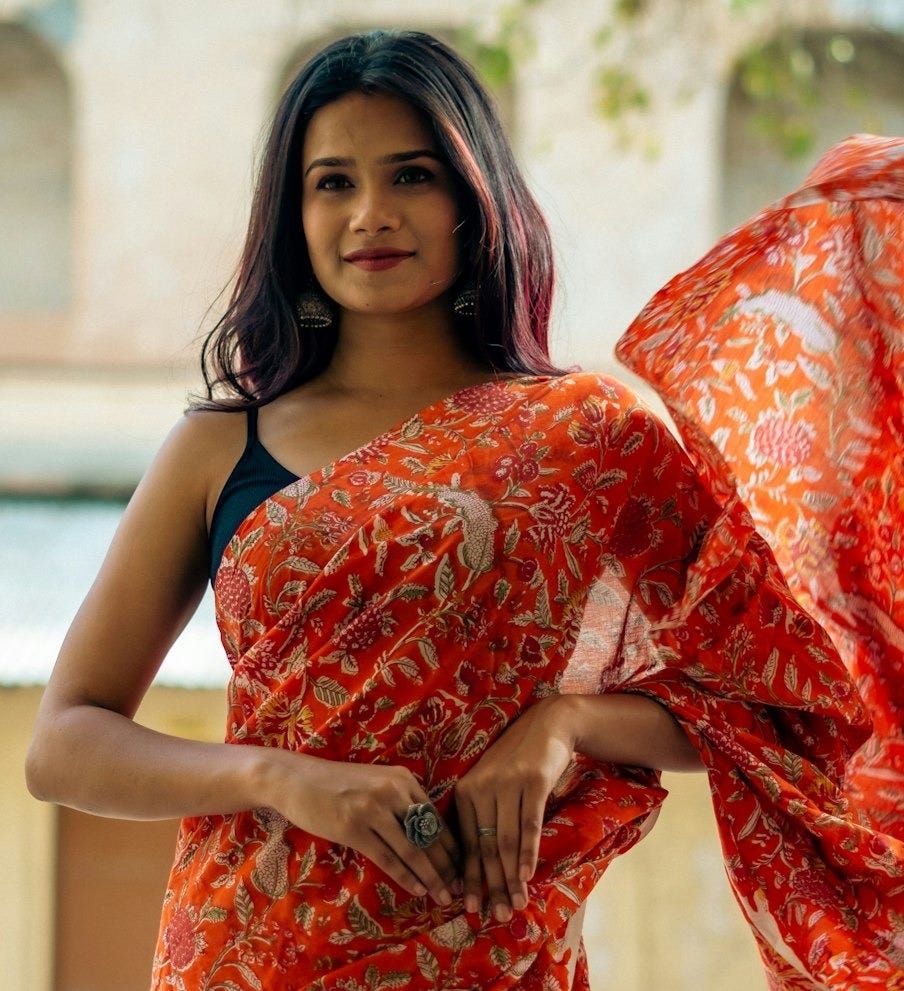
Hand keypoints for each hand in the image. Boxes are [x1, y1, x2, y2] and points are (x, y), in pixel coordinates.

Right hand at [267, 752, 459, 905]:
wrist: (297, 779)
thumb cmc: (337, 784)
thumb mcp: (376, 783)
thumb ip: (400, 802)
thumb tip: (427, 836)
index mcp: (402, 779)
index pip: (435, 816)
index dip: (451, 845)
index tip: (463, 867)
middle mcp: (392, 791)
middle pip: (429, 834)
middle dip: (447, 864)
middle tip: (459, 887)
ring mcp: (373, 809)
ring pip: (412, 849)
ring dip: (431, 876)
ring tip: (443, 895)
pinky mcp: (354, 828)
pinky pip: (387, 857)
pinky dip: (405, 875)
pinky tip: (417, 889)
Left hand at [453, 696, 576, 921]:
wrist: (548, 724)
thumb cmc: (518, 760)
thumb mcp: (493, 784)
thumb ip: (484, 817)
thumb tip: (480, 867)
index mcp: (465, 791)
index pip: (465, 843)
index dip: (469, 877)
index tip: (470, 907)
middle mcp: (481, 787)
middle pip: (485, 846)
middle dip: (490, 885)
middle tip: (494, 915)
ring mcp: (506, 784)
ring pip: (506, 840)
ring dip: (510, 877)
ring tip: (515, 904)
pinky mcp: (532, 781)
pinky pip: (528, 824)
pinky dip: (527, 853)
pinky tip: (527, 876)